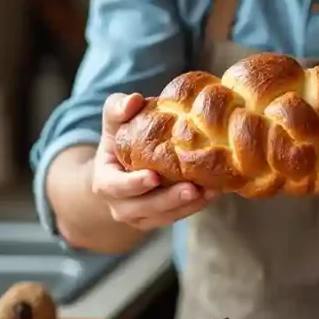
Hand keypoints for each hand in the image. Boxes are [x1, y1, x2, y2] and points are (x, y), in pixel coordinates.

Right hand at [91, 92, 215, 230]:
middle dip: (168, 200)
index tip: (154, 176)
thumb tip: (134, 100)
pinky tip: (213, 192)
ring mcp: (140, 216)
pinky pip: (178, 216)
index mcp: (105, 182)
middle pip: (143, 208)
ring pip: (164, 217)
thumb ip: (118, 108)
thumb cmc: (120, 137)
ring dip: (188, 206)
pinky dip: (196, 206)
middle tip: (192, 189)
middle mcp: (120, 205)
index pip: (115, 187)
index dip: (133, 184)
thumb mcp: (114, 121)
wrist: (124, 164)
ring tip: (210, 191)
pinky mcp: (160, 219)